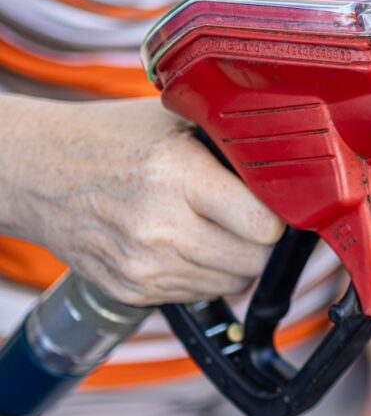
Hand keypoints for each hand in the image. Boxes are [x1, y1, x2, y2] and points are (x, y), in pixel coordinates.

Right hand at [0, 96, 284, 305]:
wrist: (35, 171)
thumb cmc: (110, 138)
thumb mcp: (174, 120)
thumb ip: (229, 142)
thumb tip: (291, 163)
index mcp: (176, 174)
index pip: (263, 225)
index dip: (279, 214)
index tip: (275, 202)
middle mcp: (159, 225)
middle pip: (253, 260)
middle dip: (262, 240)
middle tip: (250, 215)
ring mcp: (142, 264)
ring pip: (231, 283)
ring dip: (236, 260)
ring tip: (215, 226)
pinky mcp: (131, 289)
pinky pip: (199, 295)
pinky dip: (204, 274)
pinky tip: (185, 242)